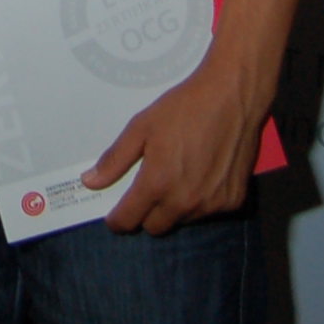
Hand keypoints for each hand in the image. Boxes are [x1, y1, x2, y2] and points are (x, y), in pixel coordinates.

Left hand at [86, 60, 264, 235]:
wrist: (232, 96)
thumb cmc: (183, 108)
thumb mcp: (141, 127)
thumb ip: (115, 159)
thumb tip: (90, 182)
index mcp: (157, 184)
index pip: (128, 220)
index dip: (117, 219)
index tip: (115, 214)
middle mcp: (185, 202)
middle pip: (155, 227)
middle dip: (146, 214)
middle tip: (149, 188)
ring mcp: (212, 205)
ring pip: (182, 221)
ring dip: (174, 208)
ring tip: (179, 176)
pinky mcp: (233, 202)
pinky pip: (208, 213)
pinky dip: (201, 202)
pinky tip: (203, 175)